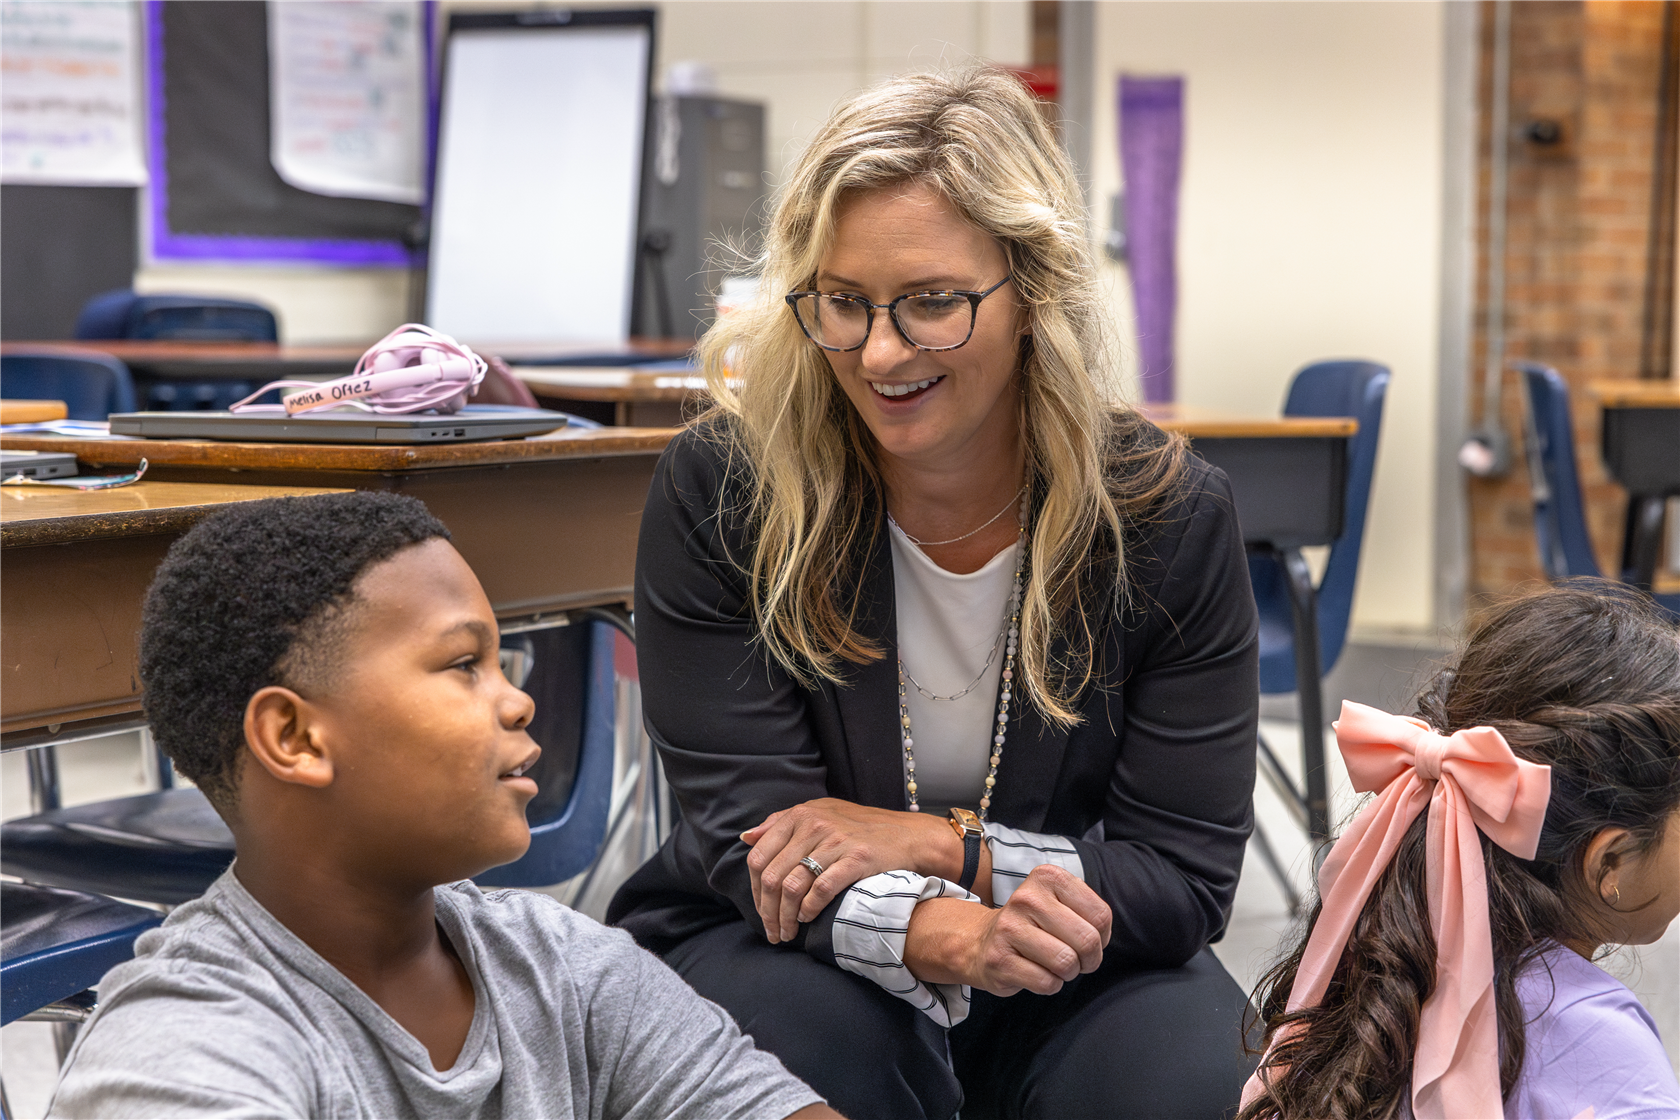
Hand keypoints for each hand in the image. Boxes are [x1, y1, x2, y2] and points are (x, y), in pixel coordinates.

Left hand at [741, 797, 947, 942]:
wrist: (907, 836)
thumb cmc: (859, 828)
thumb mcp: (818, 814)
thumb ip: (780, 824)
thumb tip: (746, 838)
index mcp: (798, 815)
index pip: (759, 858)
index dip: (755, 891)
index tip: (761, 911)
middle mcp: (813, 825)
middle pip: (773, 877)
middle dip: (767, 912)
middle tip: (773, 931)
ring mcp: (835, 841)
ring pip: (792, 887)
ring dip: (786, 917)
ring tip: (788, 932)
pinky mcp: (856, 859)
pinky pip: (820, 890)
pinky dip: (809, 909)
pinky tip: (808, 919)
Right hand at [903, 865, 1110, 995]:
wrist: (981, 942)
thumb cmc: (1033, 926)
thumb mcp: (1061, 903)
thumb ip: (1089, 913)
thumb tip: (1101, 938)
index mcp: (1047, 877)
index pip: (1101, 915)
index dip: (1102, 936)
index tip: (1083, 937)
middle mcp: (1026, 897)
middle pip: (1087, 941)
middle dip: (1089, 959)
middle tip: (1075, 958)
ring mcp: (1009, 928)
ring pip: (1067, 963)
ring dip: (1068, 973)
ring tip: (1054, 965)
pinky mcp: (999, 959)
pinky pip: (1047, 982)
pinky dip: (1050, 984)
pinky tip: (1035, 972)